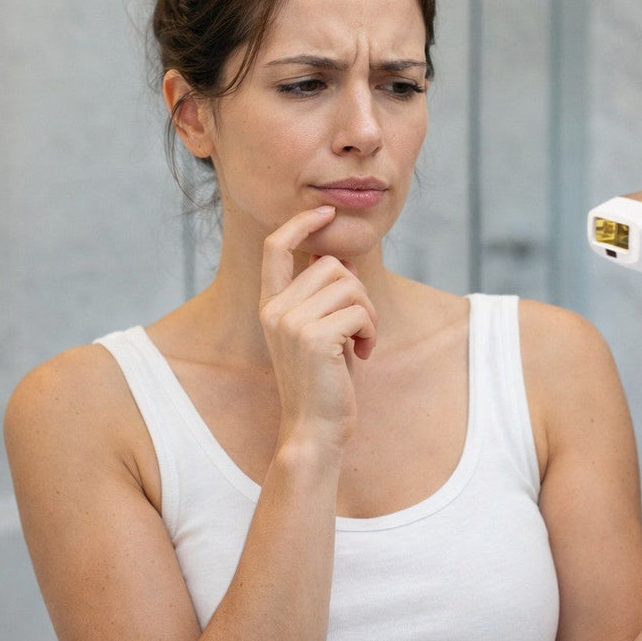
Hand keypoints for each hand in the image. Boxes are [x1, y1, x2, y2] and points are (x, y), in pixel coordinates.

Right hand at [258, 206, 376, 450]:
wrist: (314, 430)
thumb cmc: (324, 382)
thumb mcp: (322, 331)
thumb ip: (325, 295)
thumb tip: (342, 258)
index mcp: (270, 305)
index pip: (276, 247)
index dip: (301, 222)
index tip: (326, 211)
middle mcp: (274, 309)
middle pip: (331, 264)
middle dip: (358, 293)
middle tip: (360, 329)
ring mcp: (291, 323)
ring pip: (350, 285)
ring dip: (368, 314)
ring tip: (361, 343)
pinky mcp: (315, 338)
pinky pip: (361, 311)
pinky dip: (371, 331)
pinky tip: (363, 355)